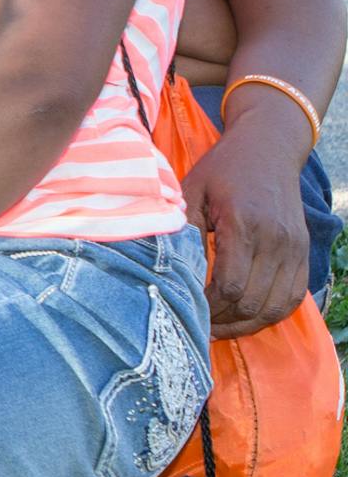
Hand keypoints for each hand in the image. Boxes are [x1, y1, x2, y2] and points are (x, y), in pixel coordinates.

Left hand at [183, 121, 311, 337]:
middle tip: (199, 326)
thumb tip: (173, 270)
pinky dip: (271, 313)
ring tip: (220, 328)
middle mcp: (275, 241)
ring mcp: (293, 248)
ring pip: (275, 306)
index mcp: (243, 225)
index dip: (207, 307)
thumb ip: (184, 230)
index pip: (229, 285)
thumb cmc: (223, 169)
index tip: (186, 310)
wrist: (268, 148)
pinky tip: (246, 317)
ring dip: (247, 325)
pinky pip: (293, 297)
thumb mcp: (192, 190)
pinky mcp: (302, 252)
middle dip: (223, 322)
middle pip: (252, 302)